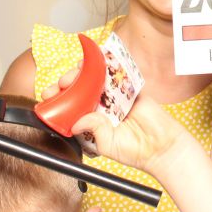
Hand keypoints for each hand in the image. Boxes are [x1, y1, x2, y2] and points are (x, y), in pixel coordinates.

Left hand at [53, 69, 190, 173]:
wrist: (161, 146)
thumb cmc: (134, 151)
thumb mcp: (106, 144)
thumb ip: (93, 130)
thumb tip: (77, 120)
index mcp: (92, 122)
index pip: (70, 107)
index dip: (59, 100)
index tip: (50, 95)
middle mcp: (102, 108)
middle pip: (81, 89)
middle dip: (69, 83)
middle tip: (63, 83)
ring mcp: (116, 98)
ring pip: (97, 79)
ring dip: (86, 71)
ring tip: (78, 70)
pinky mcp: (131, 89)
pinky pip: (120, 74)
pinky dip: (111, 65)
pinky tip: (101, 60)